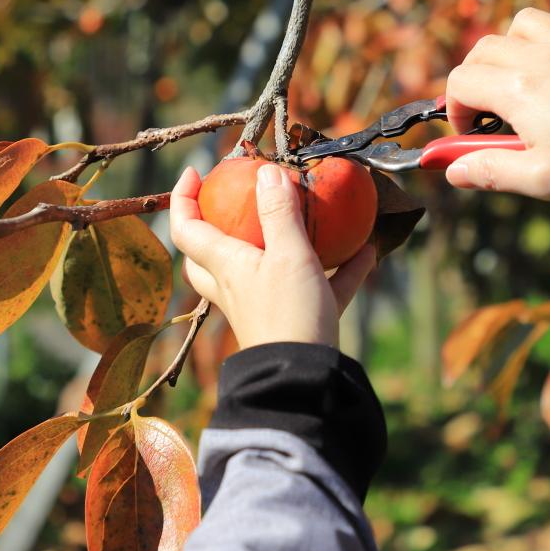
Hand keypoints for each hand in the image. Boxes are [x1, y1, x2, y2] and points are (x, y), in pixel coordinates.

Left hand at [169, 163, 374, 348]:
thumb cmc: (289, 314)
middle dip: (211, 230)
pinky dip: (339, 270)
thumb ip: (280, 214)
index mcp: (226, 267)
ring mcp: (266, 306)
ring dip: (281, 245)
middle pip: (208, 258)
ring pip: (262, 272)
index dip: (182, 199)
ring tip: (308, 220)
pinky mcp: (297, 322)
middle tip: (229, 205)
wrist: (304, 379)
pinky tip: (367, 251)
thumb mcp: (289, 257)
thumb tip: (268, 173)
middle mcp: (237, 287)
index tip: (195, 171)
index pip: (187, 229)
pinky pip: (316, 288)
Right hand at [444, 7, 549, 199]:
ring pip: (522, 25)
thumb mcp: (542, 178)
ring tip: (523, 80)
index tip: (471, 135)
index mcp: (517, 88)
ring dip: (511, 49)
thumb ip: (491, 171)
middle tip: (489, 114)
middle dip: (475, 80)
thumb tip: (453, 171)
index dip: (455, 110)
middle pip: (484, 51)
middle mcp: (539, 54)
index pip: (460, 82)